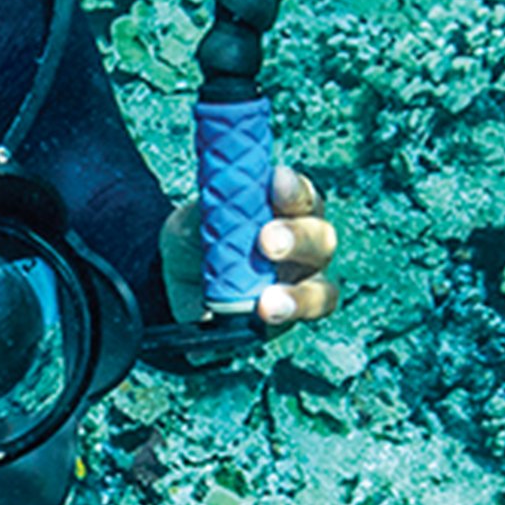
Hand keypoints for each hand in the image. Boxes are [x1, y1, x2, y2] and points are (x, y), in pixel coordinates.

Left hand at [158, 164, 342, 327]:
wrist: (184, 282)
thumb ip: (203, 218)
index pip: (302, 195)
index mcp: (289, 210)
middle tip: (267, 242)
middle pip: (321, 240)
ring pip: (320, 291)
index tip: (275, 181)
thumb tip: (206, 218)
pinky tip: (258, 319)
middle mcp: (306, 246)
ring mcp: (303, 285)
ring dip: (296, 297)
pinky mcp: (289, 318)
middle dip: (297, 239)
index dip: (292, 189)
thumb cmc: (199, 239)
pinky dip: (277, 322)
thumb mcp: (192, 221)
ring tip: (266, 304)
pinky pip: (295, 324)